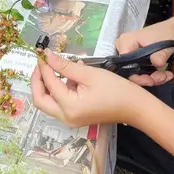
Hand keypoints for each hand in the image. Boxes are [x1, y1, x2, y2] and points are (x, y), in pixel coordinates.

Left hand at [30, 50, 152, 127]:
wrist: (136, 107)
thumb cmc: (116, 90)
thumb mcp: (89, 74)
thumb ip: (65, 66)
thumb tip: (47, 56)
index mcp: (69, 107)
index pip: (48, 84)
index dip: (43, 67)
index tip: (41, 53)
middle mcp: (66, 117)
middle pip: (40, 99)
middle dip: (38, 80)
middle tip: (41, 63)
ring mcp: (70, 119)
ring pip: (49, 102)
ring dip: (49, 84)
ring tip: (58, 66)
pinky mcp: (76, 117)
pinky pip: (60, 103)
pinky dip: (60, 89)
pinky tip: (71, 75)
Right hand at [114, 21, 173, 86]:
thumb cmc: (168, 34)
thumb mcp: (165, 45)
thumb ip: (159, 55)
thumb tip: (156, 63)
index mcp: (126, 41)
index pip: (124, 66)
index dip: (137, 77)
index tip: (152, 80)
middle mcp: (123, 48)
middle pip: (130, 72)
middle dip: (147, 78)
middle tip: (162, 78)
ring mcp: (129, 53)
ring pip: (136, 74)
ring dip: (152, 78)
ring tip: (166, 76)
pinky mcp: (135, 59)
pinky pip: (141, 72)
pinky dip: (153, 76)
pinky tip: (164, 75)